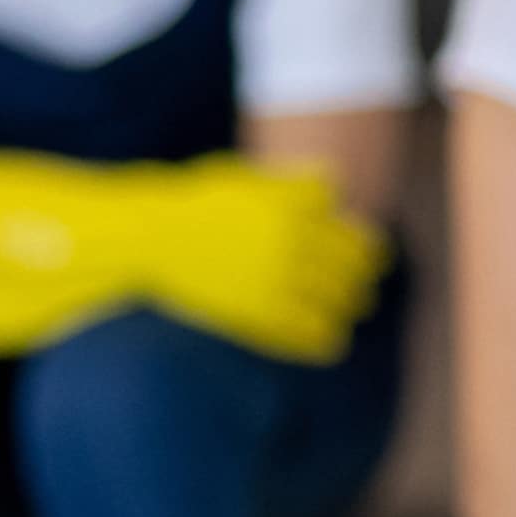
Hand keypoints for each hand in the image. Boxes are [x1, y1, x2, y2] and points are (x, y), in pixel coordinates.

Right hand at [121, 159, 392, 365]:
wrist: (150, 237)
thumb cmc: (196, 205)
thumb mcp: (246, 178)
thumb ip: (292, 182)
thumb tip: (335, 187)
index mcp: (291, 202)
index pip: (350, 221)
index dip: (356, 235)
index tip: (354, 247)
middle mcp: (291, 237)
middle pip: (357, 258)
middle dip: (364, 269)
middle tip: (365, 281)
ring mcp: (278, 277)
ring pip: (345, 296)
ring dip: (351, 303)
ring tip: (350, 309)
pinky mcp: (262, 314)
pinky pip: (317, 333)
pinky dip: (328, 337)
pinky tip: (329, 338)